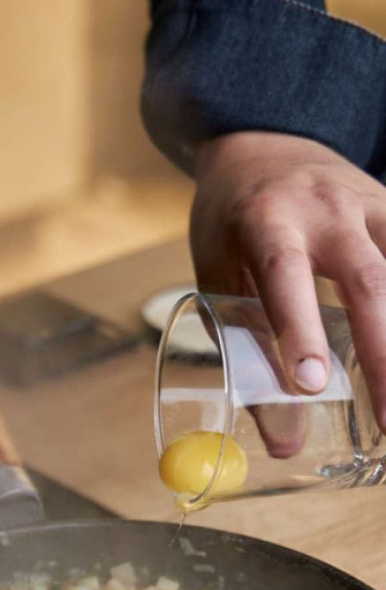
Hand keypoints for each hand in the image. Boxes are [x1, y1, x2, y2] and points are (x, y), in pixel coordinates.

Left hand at [191, 132, 385, 430]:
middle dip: (385, 355)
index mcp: (266, 219)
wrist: (265, 144)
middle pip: (369, 281)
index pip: (285, 276)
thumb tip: (284, 444)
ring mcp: (373, 204)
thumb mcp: (220, 279)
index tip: (311, 384)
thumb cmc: (234, 226)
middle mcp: (327, 206)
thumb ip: (247, 353)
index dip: (299, 330)